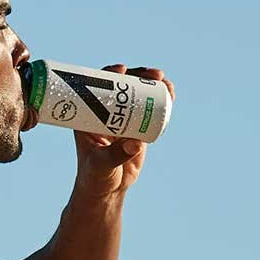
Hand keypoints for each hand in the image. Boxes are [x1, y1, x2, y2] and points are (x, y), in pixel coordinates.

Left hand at [73, 64, 174, 198]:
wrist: (107, 190)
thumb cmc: (95, 177)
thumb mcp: (101, 165)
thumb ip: (115, 156)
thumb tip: (135, 144)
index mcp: (88, 115)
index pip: (98, 87)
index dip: (110, 74)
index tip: (122, 69)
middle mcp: (105, 113)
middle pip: (123, 85)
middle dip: (139, 75)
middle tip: (155, 75)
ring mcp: (122, 119)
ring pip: (139, 94)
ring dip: (153, 84)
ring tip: (166, 85)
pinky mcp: (136, 127)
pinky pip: (149, 108)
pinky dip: (161, 99)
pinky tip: (170, 93)